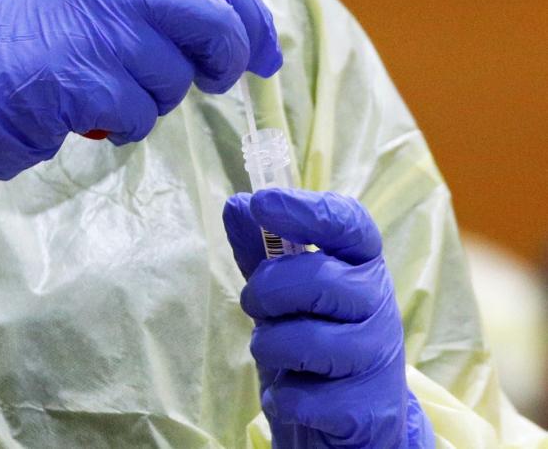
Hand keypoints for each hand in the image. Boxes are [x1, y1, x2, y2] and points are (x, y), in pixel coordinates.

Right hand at [0, 0, 282, 200]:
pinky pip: (139, 113)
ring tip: (108, 96)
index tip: (266, 53)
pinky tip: (90, 118)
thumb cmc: (25, 49)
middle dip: (225, 60)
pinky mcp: (83, 80)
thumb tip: (233, 35)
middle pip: (214, 23)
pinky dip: (123, 125)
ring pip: (176, 78)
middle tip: (213, 82)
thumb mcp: (90, 5)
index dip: (251, 18)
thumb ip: (151, 7)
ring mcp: (98, 31)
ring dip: (153, 100)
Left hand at [223, 189, 434, 447]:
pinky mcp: (369, 408)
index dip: (306, 210)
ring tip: (275, 351)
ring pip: (307, 342)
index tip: (262, 201)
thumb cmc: (316, 332)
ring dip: (270, 347)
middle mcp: (380, 304)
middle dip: (266, 292)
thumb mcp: (287, 287)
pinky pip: (304, 397)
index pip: (349, 224)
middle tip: (256, 304)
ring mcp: (379, 357)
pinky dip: (282, 396)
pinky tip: (292, 393)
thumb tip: (235, 205)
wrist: (351, 414)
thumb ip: (262, 247)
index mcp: (362, 263)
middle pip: (317, 280)